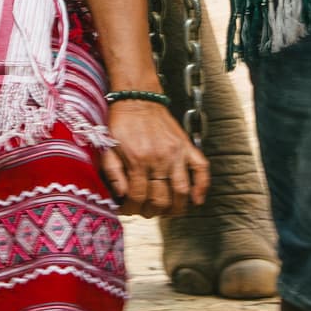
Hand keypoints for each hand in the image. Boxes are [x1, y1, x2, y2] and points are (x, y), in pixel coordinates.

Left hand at [96, 96, 207, 218]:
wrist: (137, 98)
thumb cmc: (121, 123)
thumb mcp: (108, 147)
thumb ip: (113, 173)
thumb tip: (121, 196)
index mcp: (138, 160)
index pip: (138, 196)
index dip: (132, 208)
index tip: (128, 210)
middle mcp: (159, 159)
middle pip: (161, 199)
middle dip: (151, 211)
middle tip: (145, 211)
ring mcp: (176, 154)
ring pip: (182, 190)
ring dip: (176, 207)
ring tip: (167, 212)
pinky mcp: (187, 146)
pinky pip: (201, 169)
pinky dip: (202, 186)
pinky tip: (197, 199)